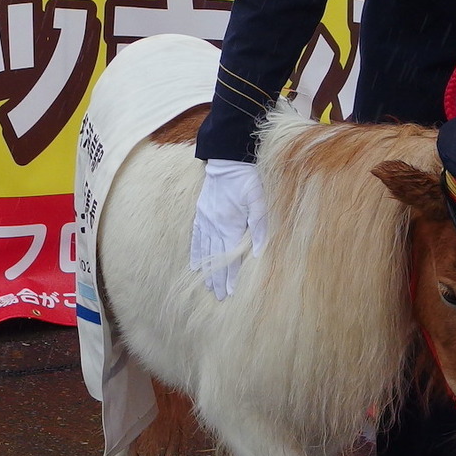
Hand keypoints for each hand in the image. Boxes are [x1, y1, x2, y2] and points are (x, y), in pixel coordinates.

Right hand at [189, 159, 268, 300]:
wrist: (227, 158)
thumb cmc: (248, 178)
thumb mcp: (259, 199)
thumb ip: (260, 225)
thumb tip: (259, 251)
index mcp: (230, 224)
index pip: (230, 256)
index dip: (230, 275)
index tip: (230, 292)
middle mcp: (214, 225)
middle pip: (216, 257)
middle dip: (217, 279)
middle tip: (218, 297)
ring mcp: (206, 219)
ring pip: (205, 250)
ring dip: (206, 270)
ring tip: (207, 286)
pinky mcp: (201, 212)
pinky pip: (197, 237)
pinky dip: (196, 252)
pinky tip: (195, 264)